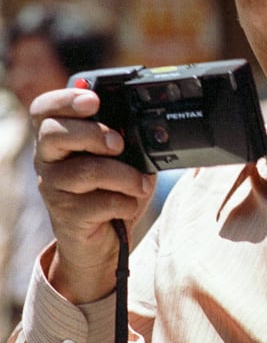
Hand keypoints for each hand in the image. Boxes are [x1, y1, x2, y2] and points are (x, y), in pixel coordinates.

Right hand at [30, 87, 154, 301]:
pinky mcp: (66, 216)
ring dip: (125, 176)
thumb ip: (126, 141)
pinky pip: (101, 202)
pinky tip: (129, 204)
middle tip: (118, 144)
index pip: (45, 109)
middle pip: (55, 133)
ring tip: (139, 184)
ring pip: (86, 171)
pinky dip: (126, 202)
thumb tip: (144, 130)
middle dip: (94, 133)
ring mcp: (53, 188)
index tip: (93, 100)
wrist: (101, 243)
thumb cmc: (110, 193)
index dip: (65, 100)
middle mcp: (48, 160)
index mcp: (58, 138)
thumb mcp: (122, 161)